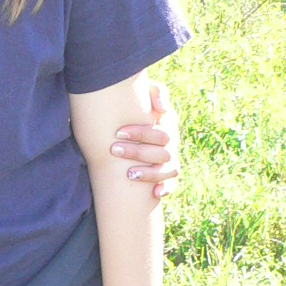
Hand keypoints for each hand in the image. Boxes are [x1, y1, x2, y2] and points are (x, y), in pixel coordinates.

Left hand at [111, 78, 179, 199]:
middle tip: (114, 150)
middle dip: (137, 152)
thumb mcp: (146, 95)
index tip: (118, 133)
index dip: (140, 133)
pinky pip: (172, 184)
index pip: (160, 131)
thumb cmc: (137, 109)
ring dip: (149, 173)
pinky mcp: (168, 175)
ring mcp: (171, 160)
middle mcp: (172, 144)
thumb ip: (156, 92)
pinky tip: (154, 193)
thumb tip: (162, 109)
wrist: (134, 128)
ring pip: (168, 169)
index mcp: (168, 125)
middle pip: (161, 152)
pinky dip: (165, 188)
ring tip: (129, 174)